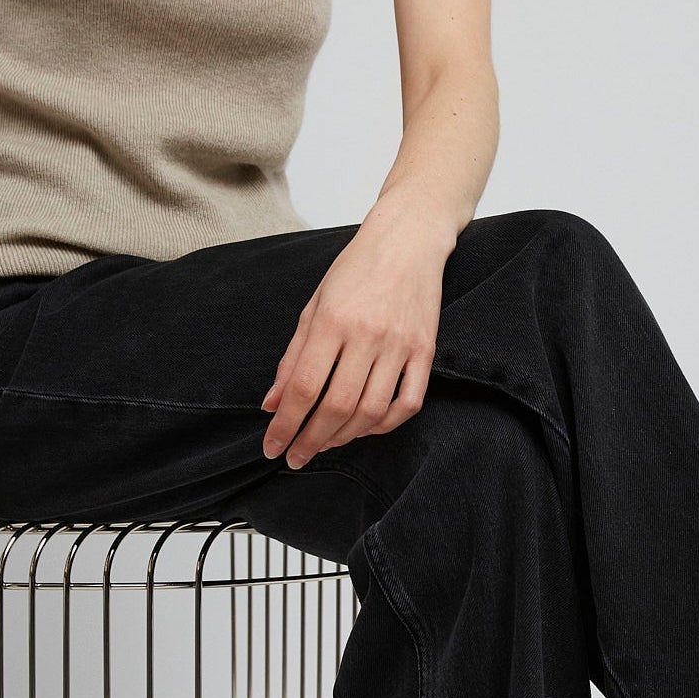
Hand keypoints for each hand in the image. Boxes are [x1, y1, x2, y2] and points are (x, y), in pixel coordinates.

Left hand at [260, 215, 450, 468]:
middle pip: (336, 406)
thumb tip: (272, 403)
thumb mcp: (314, 305)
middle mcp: (367, 335)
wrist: (408, 240)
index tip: (273, 448)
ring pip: (371, 411)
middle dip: (312, 440)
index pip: (302, 387)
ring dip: (345, 436)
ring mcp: (400, 345)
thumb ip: (293, 356)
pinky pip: (408, 403)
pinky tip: (365, 427)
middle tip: (297, 458)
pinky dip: (385, 424)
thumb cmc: (355, 270)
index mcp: (332, 320)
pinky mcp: (425, 351)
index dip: (285, 424)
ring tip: (326, 442)